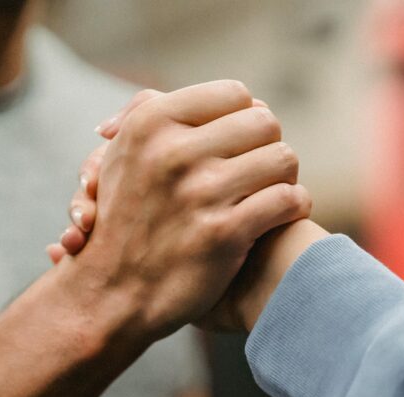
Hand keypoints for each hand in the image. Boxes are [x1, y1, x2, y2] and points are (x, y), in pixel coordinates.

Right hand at [49, 85, 311, 332]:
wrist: (110, 295)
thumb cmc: (122, 223)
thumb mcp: (119, 157)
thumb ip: (148, 114)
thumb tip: (176, 94)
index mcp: (150, 124)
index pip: (233, 94)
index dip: (244, 119)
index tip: (239, 145)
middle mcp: (173, 152)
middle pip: (264, 122)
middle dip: (267, 147)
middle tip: (260, 170)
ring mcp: (199, 193)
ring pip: (283, 158)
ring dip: (284, 178)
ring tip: (271, 193)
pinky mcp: (222, 233)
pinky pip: (288, 199)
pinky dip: (293, 207)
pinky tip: (279, 216)